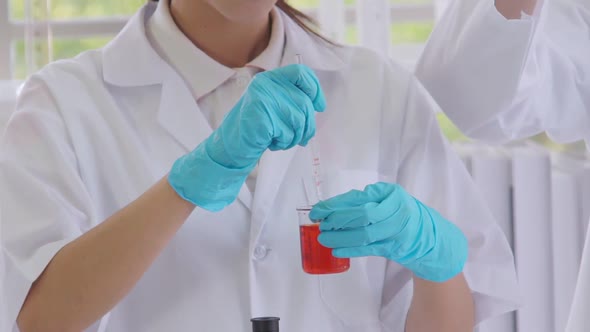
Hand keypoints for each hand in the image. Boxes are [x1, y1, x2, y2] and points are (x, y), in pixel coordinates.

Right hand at [168, 64, 325, 210]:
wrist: (232, 145)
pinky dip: (282, 142)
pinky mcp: (260, 115)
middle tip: (301, 138)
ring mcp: (262, 98)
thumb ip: (294, 101)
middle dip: (307, 126)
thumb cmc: (257, 128)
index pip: (302, 73)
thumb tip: (319, 106)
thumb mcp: (276, 107)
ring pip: (299, 119)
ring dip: (294, 136)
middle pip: (304, 103)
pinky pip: (286, 132)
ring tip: (280, 139)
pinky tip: (269, 142)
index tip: (319, 106)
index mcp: (271, 78)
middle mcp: (266, 84)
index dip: (315, 89)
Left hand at [310, 182, 467, 281]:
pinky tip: (337, 250)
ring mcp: (396, 231)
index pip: (359, 199)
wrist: (429, 237)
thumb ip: (366, 199)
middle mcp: (396, 211)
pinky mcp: (394, 248)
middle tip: (320, 224)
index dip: (335, 205)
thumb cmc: (402, 213)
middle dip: (337, 220)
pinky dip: (351, 250)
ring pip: (364, 235)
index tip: (318, 210)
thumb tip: (333, 206)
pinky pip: (369, 249)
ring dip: (340, 237)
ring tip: (323, 238)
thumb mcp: (388, 198)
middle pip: (362, 216)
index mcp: (391, 194)